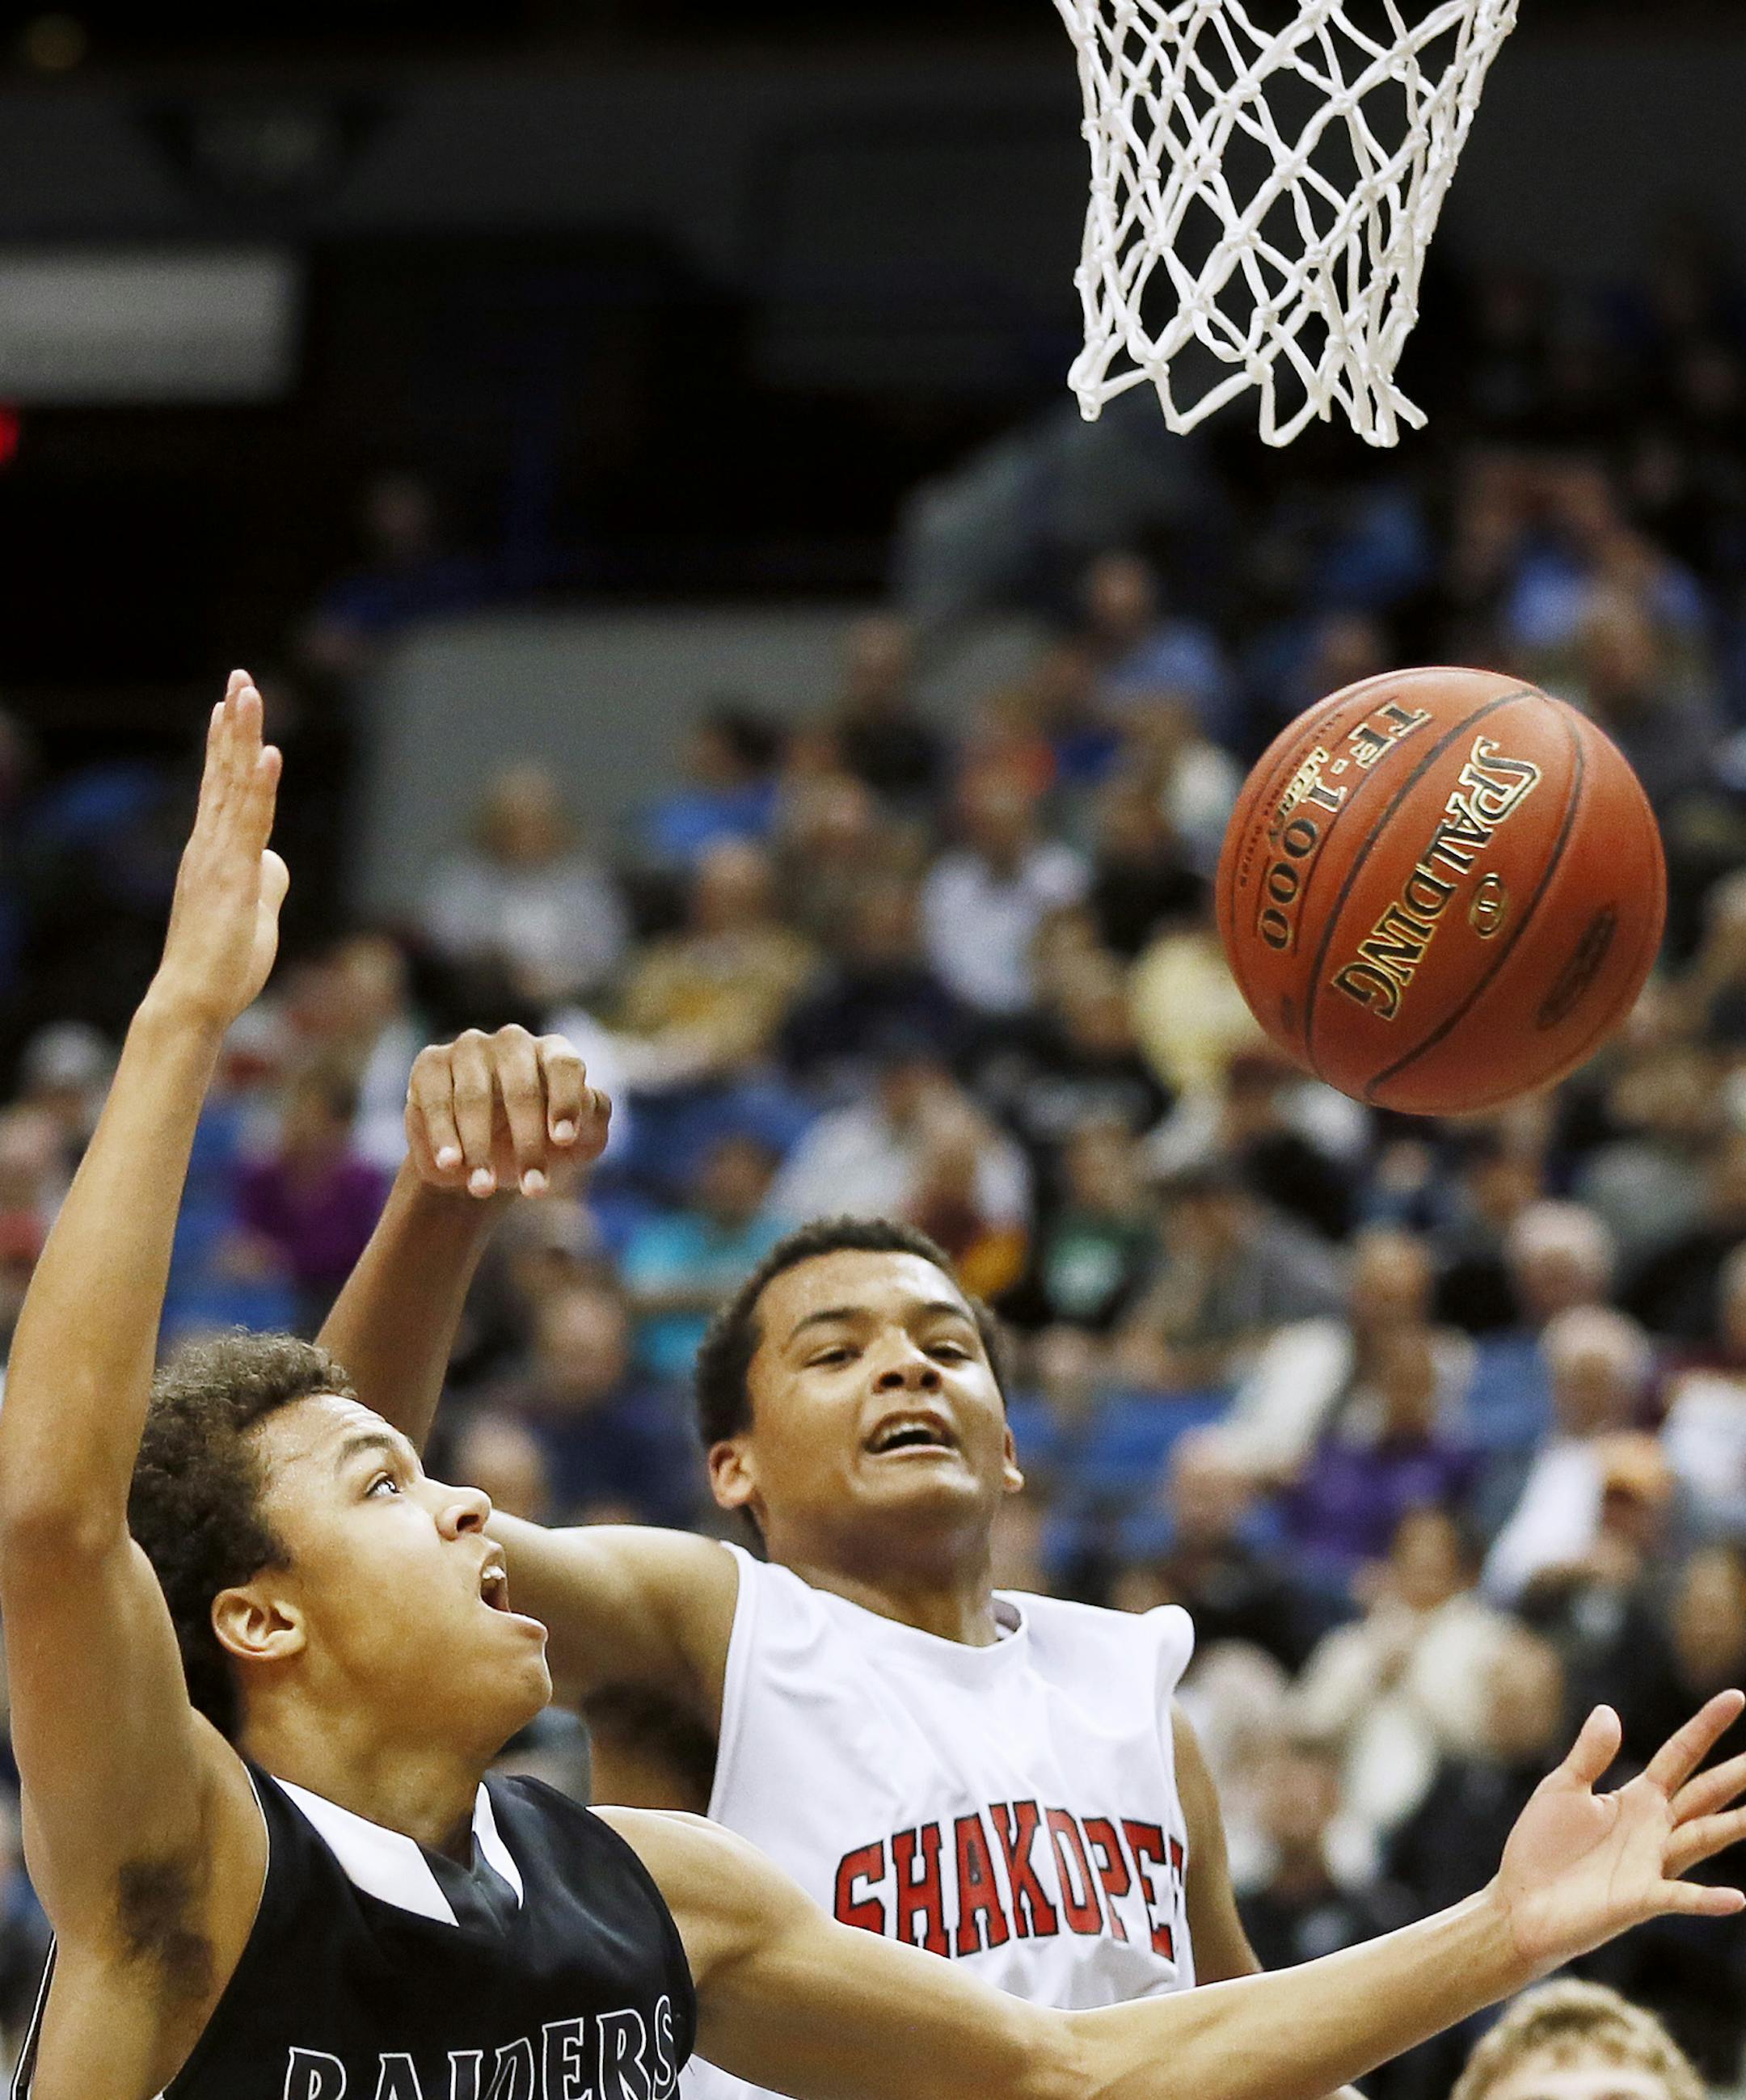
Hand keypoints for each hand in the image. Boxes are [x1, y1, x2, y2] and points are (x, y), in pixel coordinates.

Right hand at [153, 673, 286, 1030]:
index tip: (230, 704)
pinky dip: (260, 786)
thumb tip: (274, 859)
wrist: (194, 999)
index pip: (221, 787)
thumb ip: (263, 880)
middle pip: (224, 773)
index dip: (227, 744)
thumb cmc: (222, 964)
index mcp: (213, 852)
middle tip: (240, 676)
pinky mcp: (232, 877)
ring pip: (234, 786)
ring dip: (244, 738)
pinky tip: (269, 755)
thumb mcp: (253, 912)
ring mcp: (218, 858)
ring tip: (249, 694)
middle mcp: (209, 846)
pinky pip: (249, 823)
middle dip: (233, 723)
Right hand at [405, 1026, 609, 1198]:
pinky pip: (435, 1100)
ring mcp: (469, 1049)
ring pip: (474, 1097)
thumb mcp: (578, 1142)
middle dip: (528, 1143)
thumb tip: (589, 1103)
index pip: (565, 1066)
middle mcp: (513, 1042)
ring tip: (483, 1188)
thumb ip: (594, 1119)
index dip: (565, 1102)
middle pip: (522, 1088)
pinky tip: (450, 1166)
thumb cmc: (538, 1144)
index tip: (563, 1141)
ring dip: (480, 1148)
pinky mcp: (431, 1064)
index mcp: (553, 1053)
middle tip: (532, 1189)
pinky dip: (443, 1136)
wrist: (481, 1162)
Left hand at [1489, 1691, 1745, 1977]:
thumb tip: (1609, 1710)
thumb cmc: (1541, 1847)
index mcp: (1637, 1798)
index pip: (1680, 1754)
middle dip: (1737, 1773)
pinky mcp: (1639, 1899)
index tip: (1736, 1697)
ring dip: (1738, 1825)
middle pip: (1706, 1793)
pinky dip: (1707, 1899)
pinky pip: (1679, 1896)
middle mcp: (1654, 1828)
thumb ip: (1590, 1754)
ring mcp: (1652, 1864)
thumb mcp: (1562, 1789)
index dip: (1707, 1726)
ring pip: (1705, 1837)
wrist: (1520, 1903)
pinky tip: (1736, 1898)